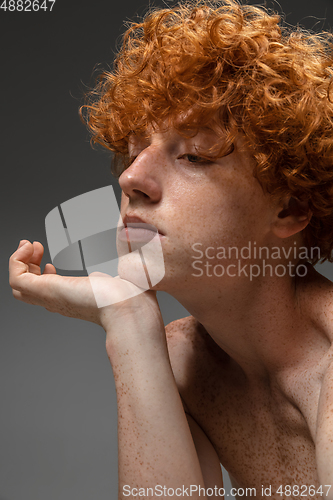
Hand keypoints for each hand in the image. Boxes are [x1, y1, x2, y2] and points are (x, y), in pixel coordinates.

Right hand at [9, 240, 162, 335]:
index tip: (49, 261)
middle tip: (35, 248)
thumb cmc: (136, 298)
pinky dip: (16, 261)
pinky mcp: (46, 291)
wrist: (132, 308)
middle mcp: (60, 301)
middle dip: (27, 266)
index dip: (42, 274)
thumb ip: (118, 272)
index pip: (48, 293)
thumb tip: (116, 265)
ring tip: (30, 245)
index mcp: (77, 299)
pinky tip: (29, 247)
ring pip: (19, 286)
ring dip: (19, 262)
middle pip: (27, 290)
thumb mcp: (124, 277)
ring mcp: (51, 298)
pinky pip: (17, 279)